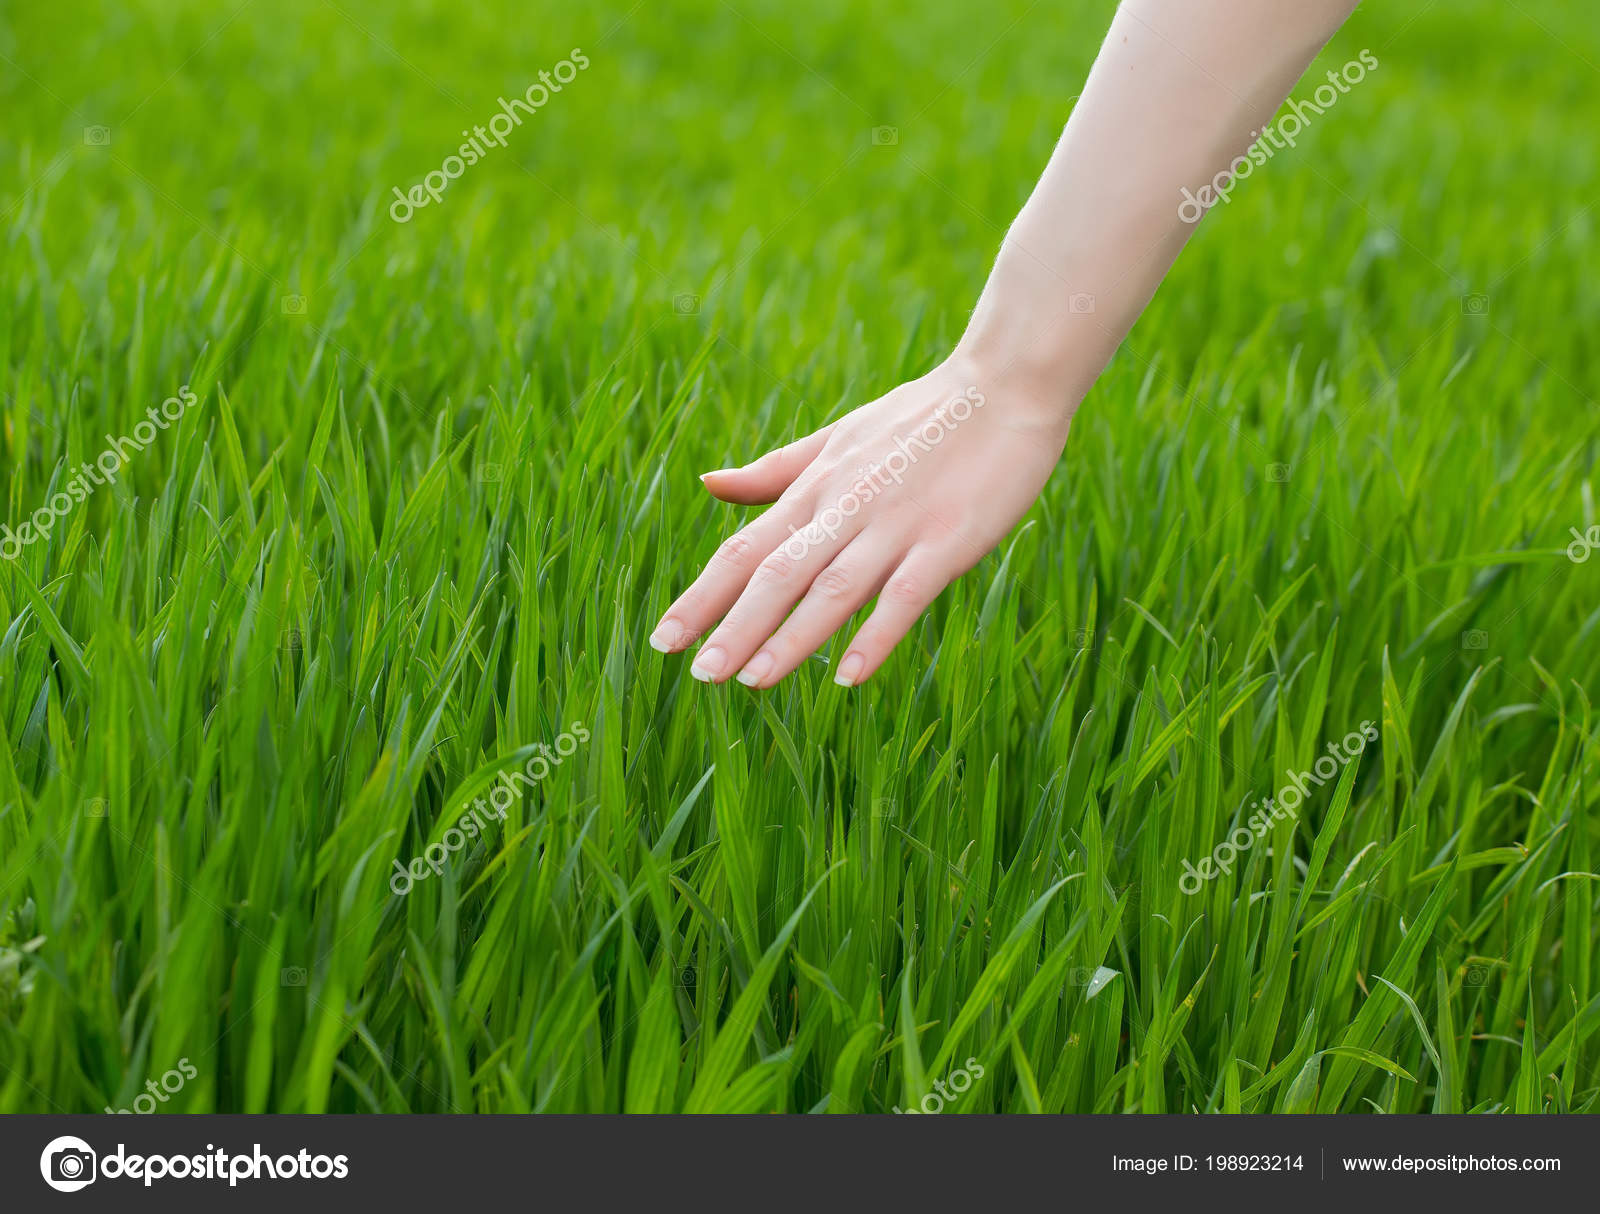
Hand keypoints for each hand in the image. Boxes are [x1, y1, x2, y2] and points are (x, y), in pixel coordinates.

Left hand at [648, 358, 1068, 687]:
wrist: (1005, 385)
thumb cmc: (921, 417)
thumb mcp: (838, 437)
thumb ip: (776, 471)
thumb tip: (709, 484)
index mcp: (817, 487)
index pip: (745, 549)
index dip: (702, 595)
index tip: (664, 638)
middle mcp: (846, 507)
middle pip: (777, 573)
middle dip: (733, 625)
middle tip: (697, 674)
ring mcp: (896, 524)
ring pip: (831, 586)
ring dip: (790, 636)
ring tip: (751, 681)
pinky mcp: (948, 540)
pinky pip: (904, 593)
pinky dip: (875, 634)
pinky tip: (847, 675)